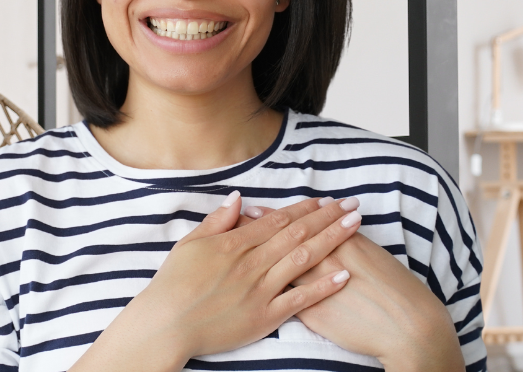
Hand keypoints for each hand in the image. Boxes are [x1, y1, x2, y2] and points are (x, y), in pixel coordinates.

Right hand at [70, 193, 361, 371]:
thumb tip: (239, 199)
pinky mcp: (264, 316)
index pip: (277, 220)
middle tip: (351, 205)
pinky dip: (323, 287)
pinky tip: (344, 275)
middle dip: (327, 217)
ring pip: (303, 260)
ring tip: (354, 226)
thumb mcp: (190, 244)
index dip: (303, 209)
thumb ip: (217, 221)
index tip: (324, 201)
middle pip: (297, 235)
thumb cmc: (174, 284)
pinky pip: (299, 299)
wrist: (168, 323)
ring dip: (332, 241)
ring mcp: (260, 290)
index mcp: (234, 244)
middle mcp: (252, 263)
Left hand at [241, 203, 464, 371]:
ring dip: (257, 256)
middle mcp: (323, 262)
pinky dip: (267, 288)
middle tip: (235, 221)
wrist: (409, 326)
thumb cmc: (396, 288)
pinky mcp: (314, 314)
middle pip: (283, 243)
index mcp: (337, 244)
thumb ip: (346, 237)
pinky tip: (253, 282)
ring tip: (237, 244)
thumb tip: (327, 222)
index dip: (274, 217)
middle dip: (257, 232)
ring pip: (278, 268)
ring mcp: (316, 289)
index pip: (299, 226)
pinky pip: (285, 299)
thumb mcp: (372, 253)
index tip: (254, 208)